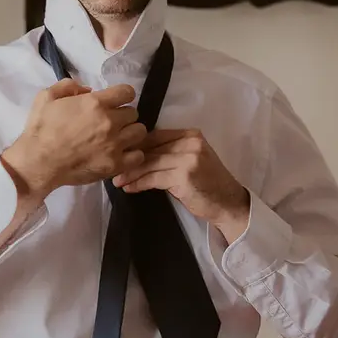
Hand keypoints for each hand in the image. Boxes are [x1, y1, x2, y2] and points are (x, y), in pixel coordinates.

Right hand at [2, 79, 147, 198]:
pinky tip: (122, 154)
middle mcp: (110, 122)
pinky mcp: (115, 165)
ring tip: (119, 138)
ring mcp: (114, 144)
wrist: (37, 163)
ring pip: (139, 132)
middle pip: (133, 113)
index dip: (122, 96)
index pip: (127, 92)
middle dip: (124, 115)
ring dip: (130, 133)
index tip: (115, 102)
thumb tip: (87, 90)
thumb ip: (67, 86)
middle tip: (112, 123)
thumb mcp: (46, 97)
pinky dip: (132, 154)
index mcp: (95, 103)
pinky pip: (137, 156)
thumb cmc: (40, 130)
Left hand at [112, 128, 250, 238]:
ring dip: (130, 173)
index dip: (135, 146)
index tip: (118, 155)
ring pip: (150, 163)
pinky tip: (129, 188)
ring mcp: (188, 158)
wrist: (227, 202)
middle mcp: (190, 142)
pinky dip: (139, 183)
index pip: (155, 136)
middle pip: (151, 149)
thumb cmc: (206, 184)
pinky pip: (154, 178)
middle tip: (111, 169)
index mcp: (190, 134)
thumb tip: (135, 154)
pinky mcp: (184, 175)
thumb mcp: (190, 161)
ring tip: (117, 181)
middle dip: (129, 160)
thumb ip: (169, 154)